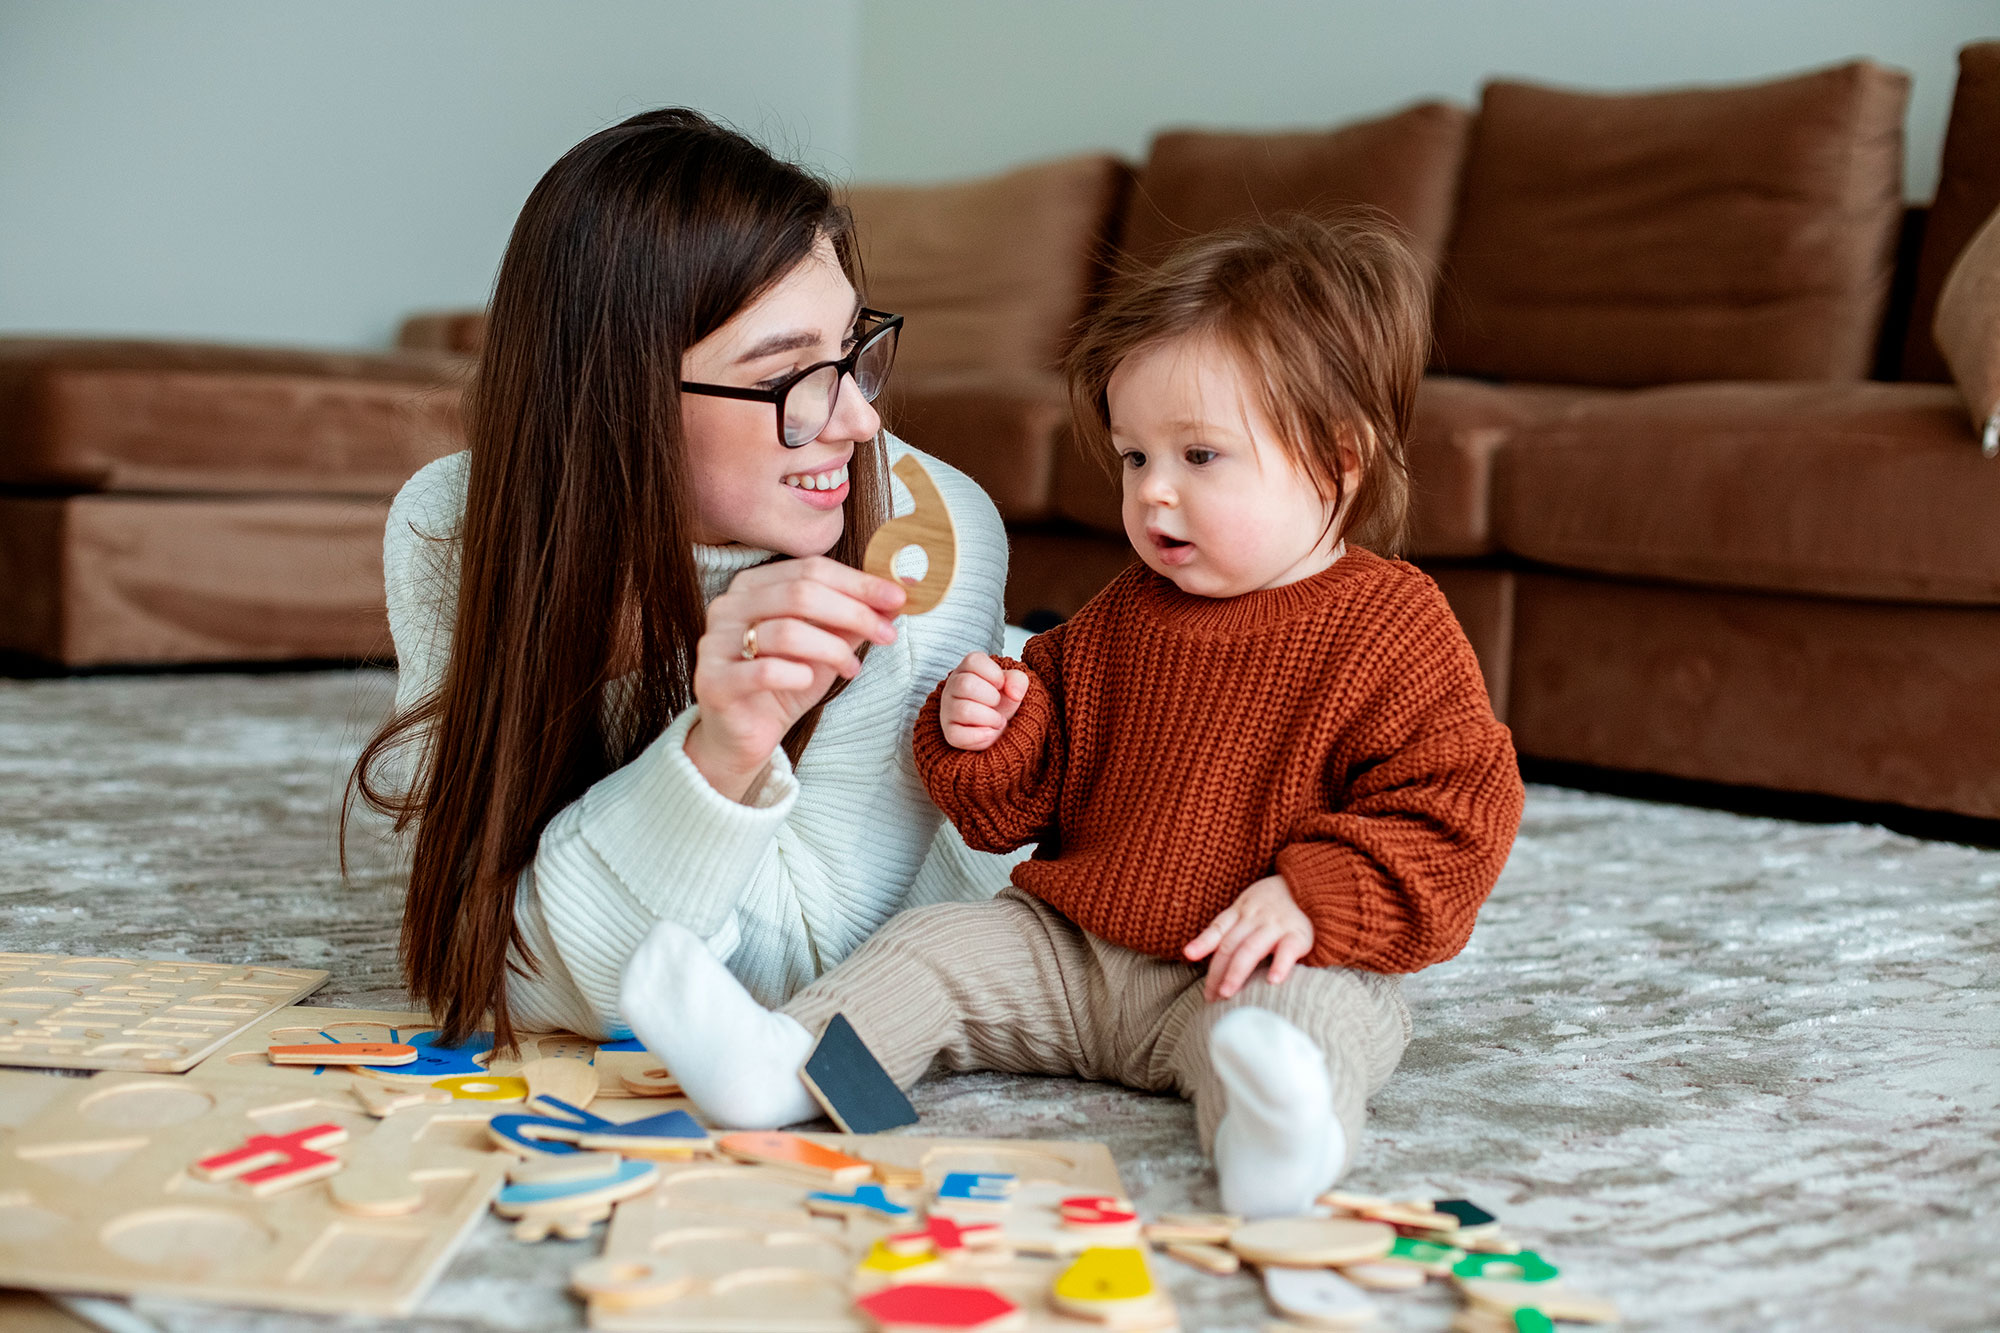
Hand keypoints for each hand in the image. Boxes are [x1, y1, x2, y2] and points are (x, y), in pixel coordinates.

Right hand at [686, 556, 905, 798]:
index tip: (898, 597)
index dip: (858, 583)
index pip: (810, 569)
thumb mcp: (825, 648)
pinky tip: (810, 682)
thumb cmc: (783, 685)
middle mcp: (727, 606)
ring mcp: (715, 643)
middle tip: (887, 634)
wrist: (742, 735)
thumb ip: (853, 620)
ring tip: (851, 668)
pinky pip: (764, 671)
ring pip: (786, 631)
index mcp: (752, 586)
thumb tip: (897, 596)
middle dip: (854, 613)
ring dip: (832, 649)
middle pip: (801, 593)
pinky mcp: (712, 682)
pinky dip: (798, 675)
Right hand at [938, 652, 1029, 750]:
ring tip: (998, 721)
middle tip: (997, 704)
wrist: (999, 729)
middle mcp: (952, 687)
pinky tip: (990, 733)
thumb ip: (1018, 680)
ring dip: (991, 718)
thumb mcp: (1014, 687)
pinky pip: (958, 735)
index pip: (973, 661)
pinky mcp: (949, 733)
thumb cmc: (1001, 703)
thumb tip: (1014, 692)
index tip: (1000, 685)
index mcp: (967, 670)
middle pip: (966, 684)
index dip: (994, 673)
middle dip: (992, 697)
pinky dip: (981, 736)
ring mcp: (948, 710)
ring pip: (964, 710)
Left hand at [1183, 874, 1313, 1000]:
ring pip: (1251, 949)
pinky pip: (1288, 950)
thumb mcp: (1249, 905)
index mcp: (1241, 910)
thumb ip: (1230, 926)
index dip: (1202, 945)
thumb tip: (1196, 953)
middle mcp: (1255, 917)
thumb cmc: (1276, 901)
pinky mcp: (1299, 934)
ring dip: (1236, 972)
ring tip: (1227, 994)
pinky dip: (1280, 965)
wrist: (1314, 884)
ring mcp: (1276, 925)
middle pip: (1230, 946)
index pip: (1217, 930)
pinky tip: (1273, 981)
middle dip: (1217, 973)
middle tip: (1210, 997)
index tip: (1189, 958)